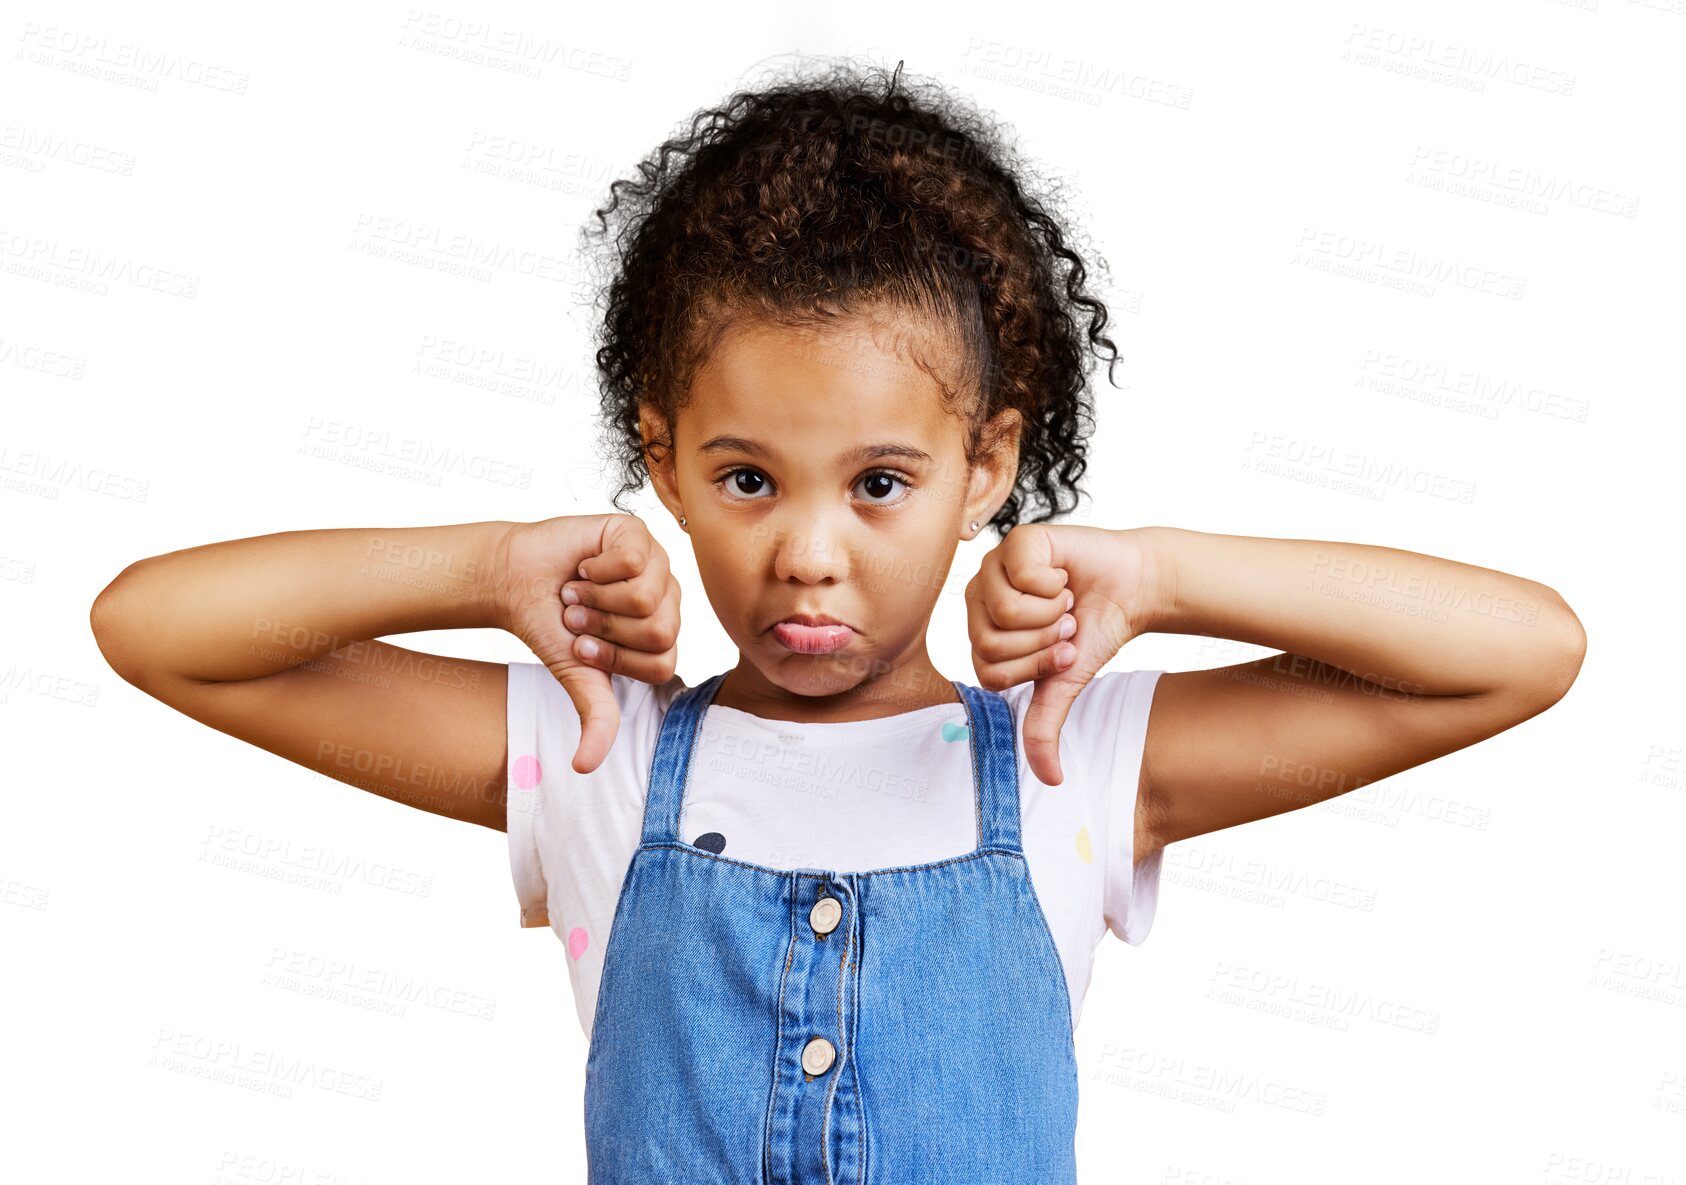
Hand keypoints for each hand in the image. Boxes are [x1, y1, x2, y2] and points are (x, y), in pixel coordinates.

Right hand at [493, 514, 680, 773]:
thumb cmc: (552, 625)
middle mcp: (667, 598)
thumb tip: (585, 767)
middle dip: (605, 630)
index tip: (584, 647)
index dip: (615, 658)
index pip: (662, 661)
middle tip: (578, 618)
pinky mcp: (636, 531)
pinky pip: (632, 559)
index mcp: (662, 634)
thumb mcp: (578, 676)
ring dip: (596, 600)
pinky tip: (584, 567)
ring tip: (577, 593)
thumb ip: (596, 717)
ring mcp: (656, 562)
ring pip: (646, 596)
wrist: (514, 581)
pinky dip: (595, 569)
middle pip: (658, 631)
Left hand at [964, 524, 1157, 785]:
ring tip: (1063, 602)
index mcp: (982, 636)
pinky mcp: (1015, 541)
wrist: (1132, 588)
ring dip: (1050, 613)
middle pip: (992, 643)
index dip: (1035, 667)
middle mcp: (979, 601)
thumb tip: (1049, 778)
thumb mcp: (1065, 682)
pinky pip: (1023, 576)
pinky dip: (1055, 584)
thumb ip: (1044, 724)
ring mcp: (993, 567)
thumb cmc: (1093, 629)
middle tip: (1063, 625)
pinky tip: (1063, 576)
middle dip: (1043, 642)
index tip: (1061, 652)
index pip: (990, 672)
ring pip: (1004, 611)